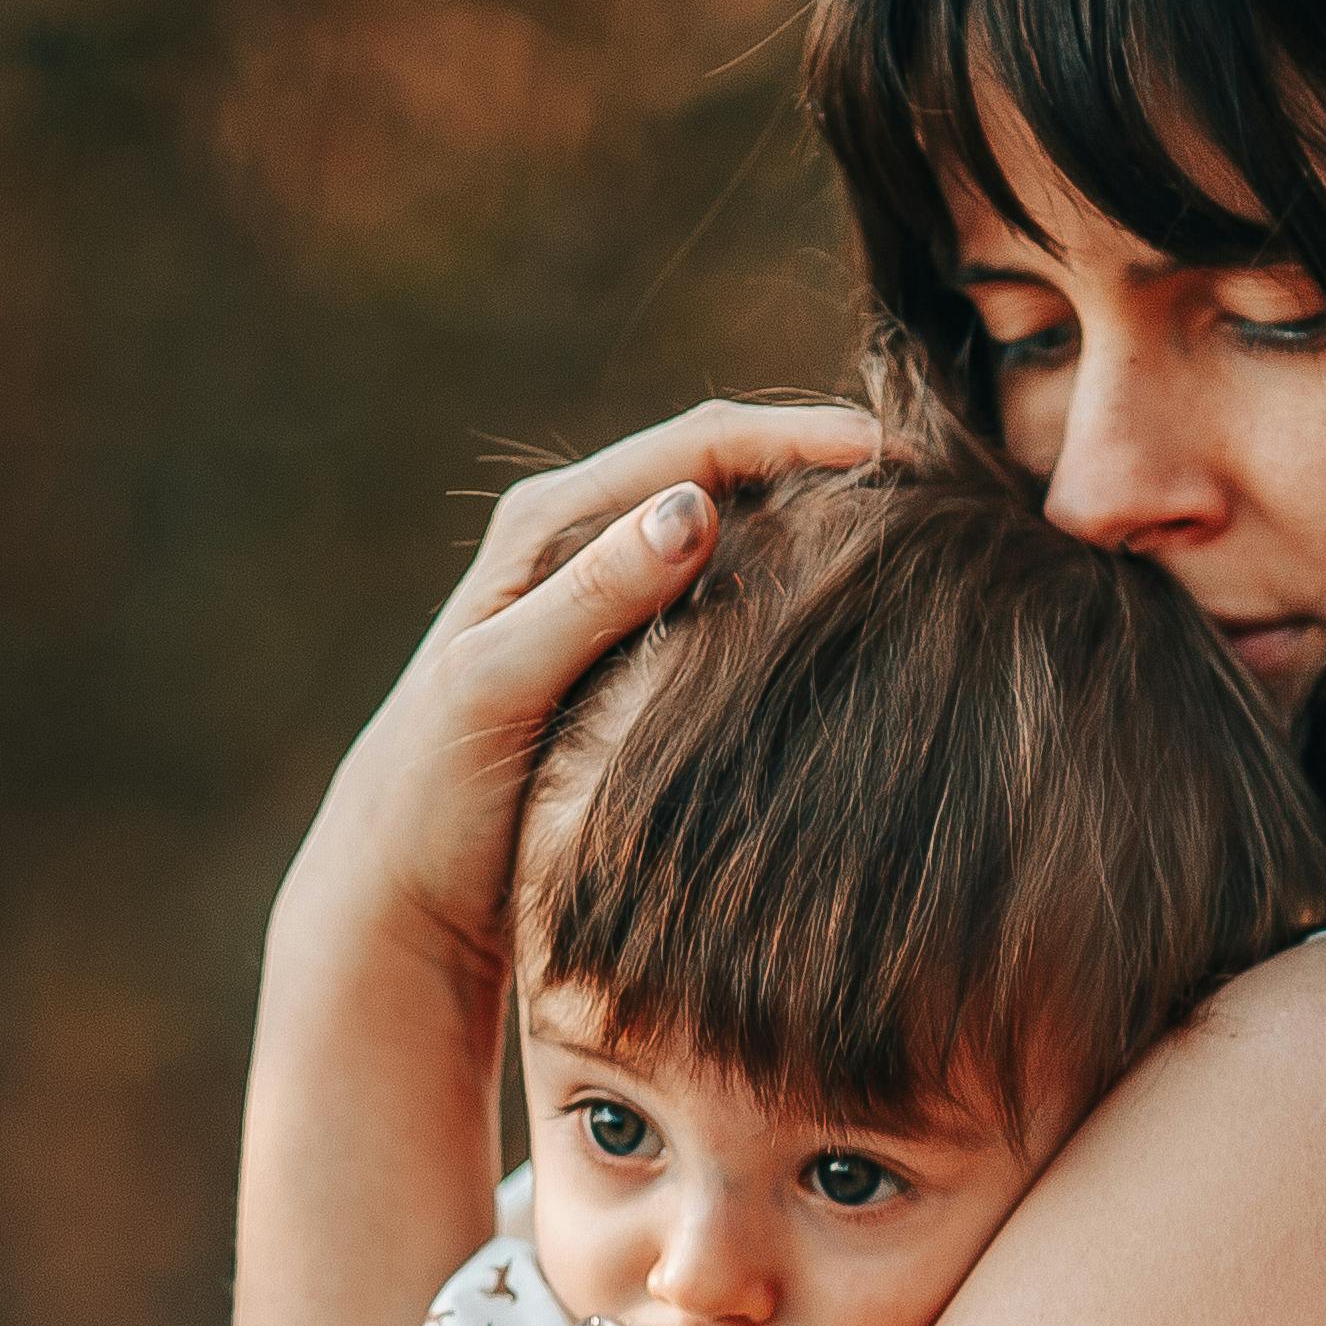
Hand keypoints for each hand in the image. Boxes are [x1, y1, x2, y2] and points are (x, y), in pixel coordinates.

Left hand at [284, 398, 891, 990]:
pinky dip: (783, 585)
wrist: (395, 889)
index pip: (697, 447)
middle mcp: (574, 540)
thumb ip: (594, 596)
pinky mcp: (620, 652)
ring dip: (810, 521)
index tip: (894, 451)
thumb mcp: (505, 684)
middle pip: (723, 469)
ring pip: (731, 529)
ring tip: (908, 533)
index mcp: (545, 525)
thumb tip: (698, 507)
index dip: (799, 436)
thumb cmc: (435, 791)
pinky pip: (722, 593)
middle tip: (930, 485)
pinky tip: (841, 612)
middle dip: (819, 463)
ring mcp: (600, 595)